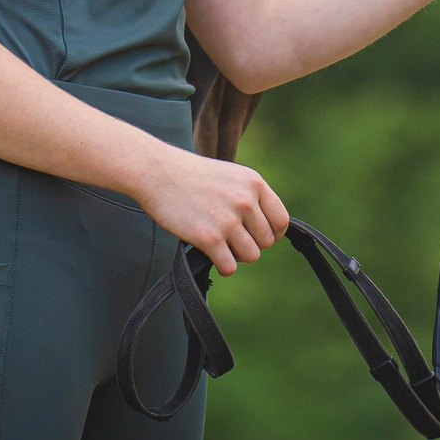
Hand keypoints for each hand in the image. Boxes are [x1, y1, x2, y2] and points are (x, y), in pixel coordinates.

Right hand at [136, 147, 290, 274]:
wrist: (158, 172)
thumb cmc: (192, 176)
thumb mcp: (231, 176)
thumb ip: (251, 197)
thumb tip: (267, 230)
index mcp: (254, 184)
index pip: (281, 221)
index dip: (272, 233)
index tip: (257, 236)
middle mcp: (246, 201)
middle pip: (266, 241)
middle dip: (250, 243)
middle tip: (229, 237)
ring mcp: (228, 220)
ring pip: (251, 256)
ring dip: (236, 255)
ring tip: (219, 244)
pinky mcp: (209, 238)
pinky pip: (230, 266)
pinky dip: (222, 266)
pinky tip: (211, 255)